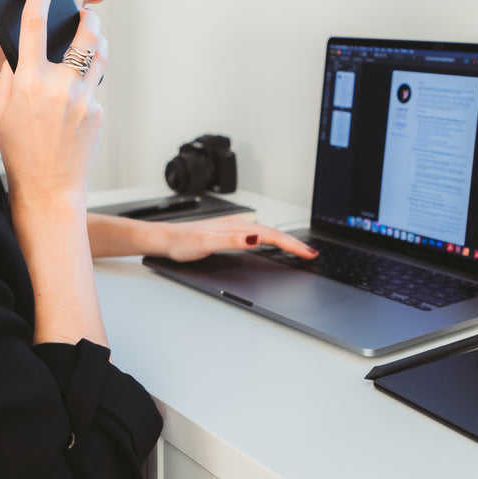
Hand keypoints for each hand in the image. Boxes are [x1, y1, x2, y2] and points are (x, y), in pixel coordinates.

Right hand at [0, 0, 108, 345]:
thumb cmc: (22, 149)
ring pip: (99, 57)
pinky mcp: (99, 112)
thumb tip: (22, 47)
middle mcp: (58, 86)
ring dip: (96, 46)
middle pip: (85, 34)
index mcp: (28, 81)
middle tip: (86, 17)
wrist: (48, 187)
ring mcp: (83, 99)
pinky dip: (87, 90)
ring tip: (87, 49)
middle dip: (88, 20)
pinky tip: (75, 108)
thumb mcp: (3, 108)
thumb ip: (13, 74)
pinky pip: (95, 89)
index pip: (33, 24)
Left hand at [161, 216, 318, 262]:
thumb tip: (256, 238)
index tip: (308, 253)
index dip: (292, 245)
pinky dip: (272, 241)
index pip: (272, 235)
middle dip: (295, 244)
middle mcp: (238, 225)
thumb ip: (233, 240)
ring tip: (299, 250)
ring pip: (267, 234)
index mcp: (237, 226)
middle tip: (312, 254)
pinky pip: (258, 236)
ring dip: (285, 241)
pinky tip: (272, 245)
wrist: (166, 240)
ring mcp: (234, 229)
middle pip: (274, 233)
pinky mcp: (230, 234)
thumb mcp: (208, 243)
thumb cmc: (183, 242)